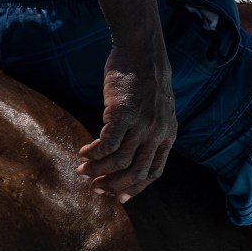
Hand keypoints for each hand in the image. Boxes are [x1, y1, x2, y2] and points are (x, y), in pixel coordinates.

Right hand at [77, 42, 175, 201]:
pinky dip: (94, 153)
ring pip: (118, 161)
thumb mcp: (159, 110)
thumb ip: (152, 130)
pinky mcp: (122, 114)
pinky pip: (106, 143)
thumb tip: (136, 150)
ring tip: (83, 171)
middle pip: (135, 172)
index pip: (153, 173)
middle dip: (113, 185)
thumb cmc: (145, 80)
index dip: (135, 188)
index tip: (120, 198)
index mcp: (167, 135)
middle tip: (96, 188)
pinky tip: (84, 153)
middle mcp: (157, 133)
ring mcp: (141, 125)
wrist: (142, 52)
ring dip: (98, 170)